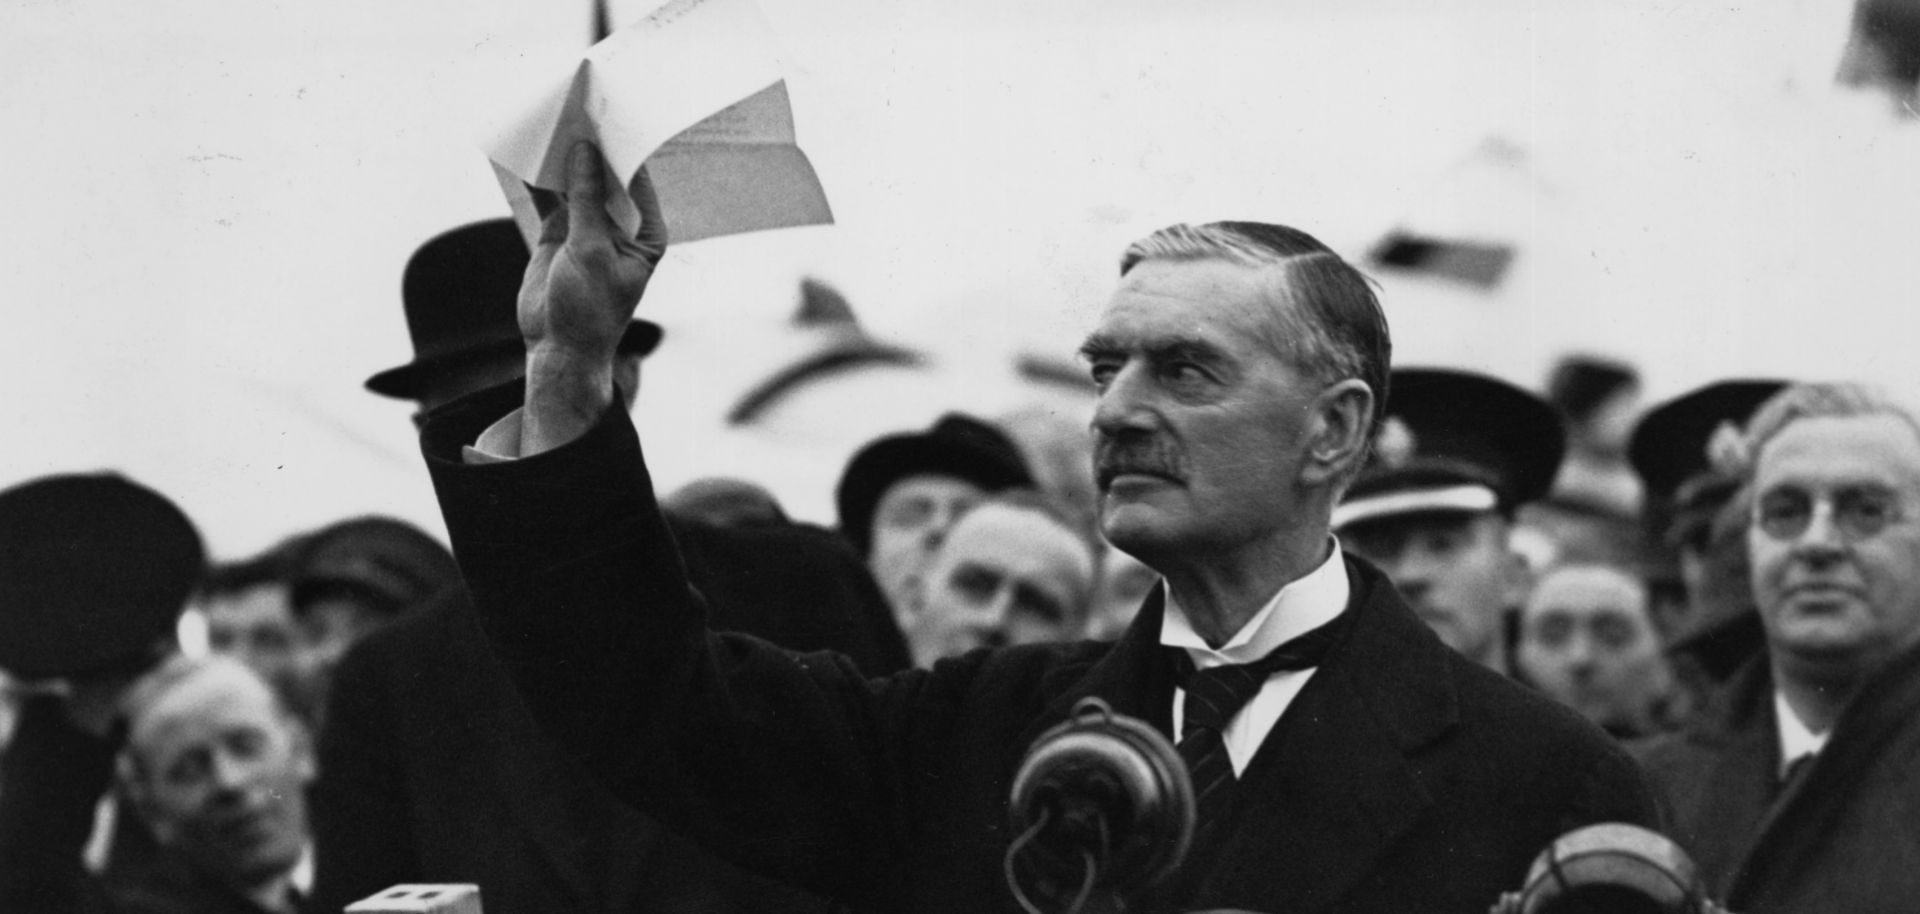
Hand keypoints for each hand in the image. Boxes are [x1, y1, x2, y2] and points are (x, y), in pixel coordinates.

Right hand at [518, 141, 668, 451]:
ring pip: (574, 184)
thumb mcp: (591, 250)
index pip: (637, 180)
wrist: (557, 348)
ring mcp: (588, 228)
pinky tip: (524, 154)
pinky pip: (548, 198)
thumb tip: (585, 152)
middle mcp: (620, 227)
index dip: (623, 149)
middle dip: (591, 148)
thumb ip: (586, 199)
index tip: (609, 116)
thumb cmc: (590, 309)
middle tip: (576, 108)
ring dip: (562, 159)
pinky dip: (536, 179)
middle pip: (605, 177)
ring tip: (549, 122)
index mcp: (646, 233)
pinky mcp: (558, 234)